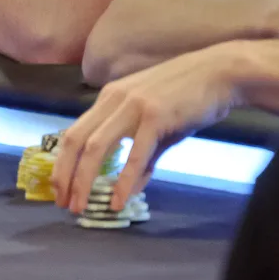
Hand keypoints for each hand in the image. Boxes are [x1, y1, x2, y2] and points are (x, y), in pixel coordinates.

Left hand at [51, 43, 241, 213]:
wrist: (219, 72)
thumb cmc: (188, 97)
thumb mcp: (156, 124)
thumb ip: (142, 156)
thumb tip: (131, 188)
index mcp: (109, 98)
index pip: (74, 133)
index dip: (62, 164)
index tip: (59, 190)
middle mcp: (114, 100)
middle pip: (76, 140)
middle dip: (65, 175)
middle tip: (63, 204)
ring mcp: (134, 106)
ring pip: (96, 146)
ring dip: (84, 180)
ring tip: (81, 207)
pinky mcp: (156, 116)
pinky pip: (134, 154)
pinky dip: (123, 180)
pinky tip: (118, 200)